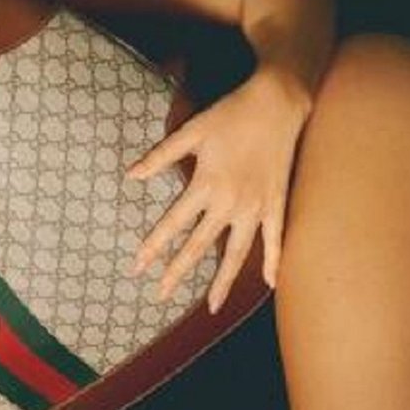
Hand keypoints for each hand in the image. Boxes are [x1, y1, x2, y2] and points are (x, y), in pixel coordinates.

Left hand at [128, 66, 312, 312]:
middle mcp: (230, 202)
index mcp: (206, 183)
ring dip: (222, 280)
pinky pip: (276, 239)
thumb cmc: (232, 113)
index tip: (137, 266)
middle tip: (160, 296)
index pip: (173, 223)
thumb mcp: (192, 130)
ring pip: (237, 252)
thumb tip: (131, 175)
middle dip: (178, 272)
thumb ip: (161, 155)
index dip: (154, 246)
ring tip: (211, 306)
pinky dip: (272, 262)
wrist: (278, 102)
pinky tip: (269, 285)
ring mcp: (256, 206)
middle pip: (200, 246)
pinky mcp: (277, 203)